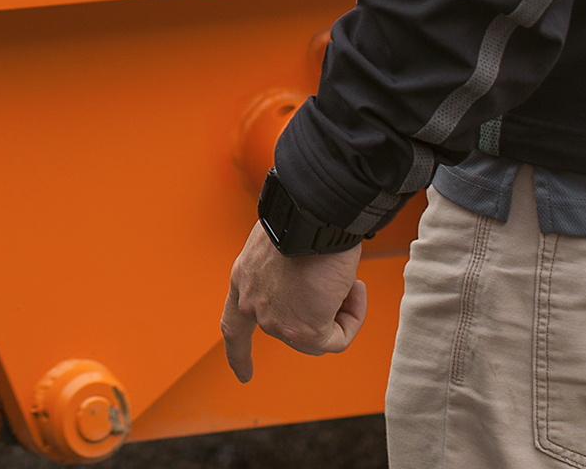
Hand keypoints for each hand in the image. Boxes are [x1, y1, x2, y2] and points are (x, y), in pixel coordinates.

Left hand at [220, 224, 368, 382]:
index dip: (239, 353)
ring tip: (345, 277)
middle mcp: (253, 303)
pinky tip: (352, 288)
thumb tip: (313, 289)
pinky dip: (352, 318)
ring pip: (319, 335)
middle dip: (325, 312)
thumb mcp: (286, 244)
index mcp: (243, 279)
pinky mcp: (302, 331)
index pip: (233, 325)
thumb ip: (288, 273)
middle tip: (342, 282)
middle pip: (292, 329)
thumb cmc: (306, 216)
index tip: (243, 374)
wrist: (314, 211)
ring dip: (342, 308)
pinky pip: (336, 339)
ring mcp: (275, 321)